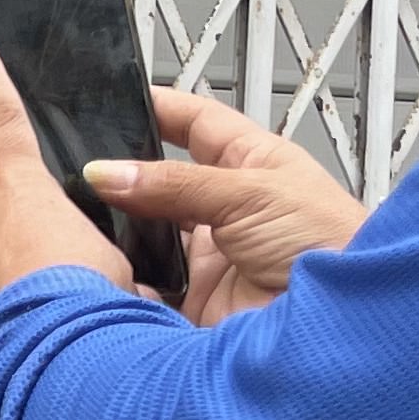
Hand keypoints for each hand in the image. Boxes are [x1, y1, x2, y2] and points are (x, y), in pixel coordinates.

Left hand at [0, 35, 129, 359]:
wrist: (54, 369)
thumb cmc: (89, 309)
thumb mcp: (120, 258)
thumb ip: (98, 249)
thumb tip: (114, 276)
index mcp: (20, 193)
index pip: (1, 120)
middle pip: (2, 227)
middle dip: (29, 252)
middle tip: (65, 285)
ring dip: (14, 294)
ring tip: (49, 321)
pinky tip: (27, 344)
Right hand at [93, 89, 366, 327]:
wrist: (339, 321)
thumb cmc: (328, 244)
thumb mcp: (250, 193)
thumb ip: (176, 183)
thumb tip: (108, 171)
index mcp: (250, 164)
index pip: (194, 124)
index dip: (158, 108)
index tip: (112, 97)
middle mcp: (224, 207)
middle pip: (159, 180)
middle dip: (123, 175)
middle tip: (79, 168)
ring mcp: (206, 254)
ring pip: (145, 234)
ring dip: (119, 230)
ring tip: (81, 218)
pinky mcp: (192, 299)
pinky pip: (144, 285)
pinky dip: (123, 278)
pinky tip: (101, 268)